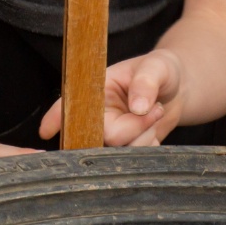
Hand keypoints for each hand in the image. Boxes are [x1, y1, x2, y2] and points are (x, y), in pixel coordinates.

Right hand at [38, 50, 185, 146]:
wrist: (180, 88)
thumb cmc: (162, 70)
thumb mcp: (157, 66)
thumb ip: (146, 83)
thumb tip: (137, 107)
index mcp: (97, 89)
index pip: (72, 104)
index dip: (57, 117)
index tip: (45, 131)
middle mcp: (100, 113)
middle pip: (105, 135)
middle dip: (134, 127)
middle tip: (155, 109)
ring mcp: (113, 132)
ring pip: (121, 150)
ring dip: (146, 136)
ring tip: (156, 113)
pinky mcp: (127, 146)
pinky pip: (135, 157)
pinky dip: (151, 145)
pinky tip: (155, 129)